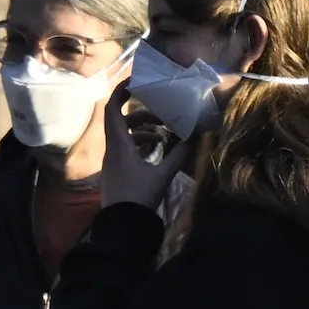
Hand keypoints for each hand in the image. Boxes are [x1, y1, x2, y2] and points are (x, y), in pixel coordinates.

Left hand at [101, 81, 195, 209]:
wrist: (122, 227)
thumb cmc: (139, 198)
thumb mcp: (163, 175)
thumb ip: (180, 153)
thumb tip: (198, 133)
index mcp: (119, 145)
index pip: (112, 109)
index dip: (121, 92)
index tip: (136, 81)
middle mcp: (111, 150)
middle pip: (120, 120)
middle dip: (141, 114)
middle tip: (163, 116)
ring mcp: (111, 162)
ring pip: (123, 136)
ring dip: (142, 130)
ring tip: (162, 135)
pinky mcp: (116, 172)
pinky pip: (124, 149)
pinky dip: (138, 144)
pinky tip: (155, 150)